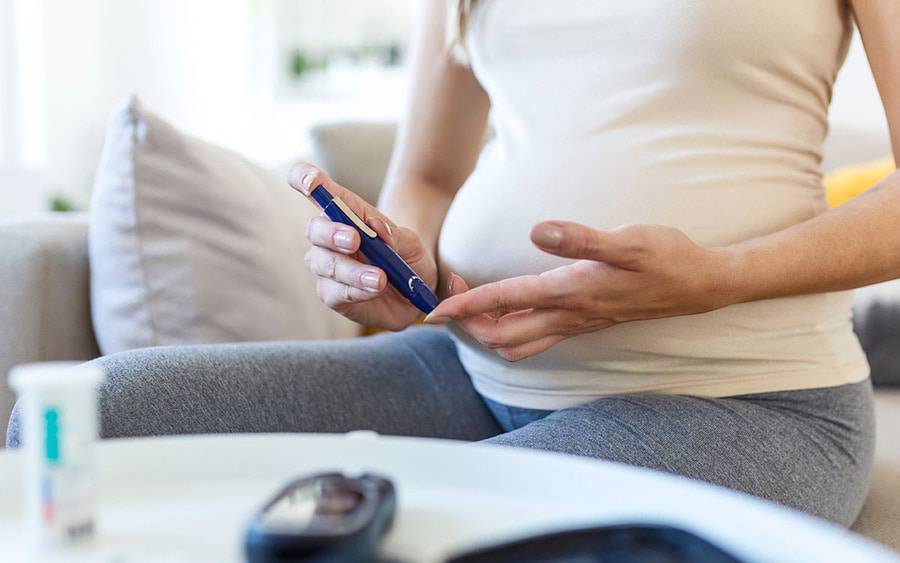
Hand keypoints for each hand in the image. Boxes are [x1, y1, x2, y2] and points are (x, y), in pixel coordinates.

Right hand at [288, 162, 436, 330]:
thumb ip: (396, 236)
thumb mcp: (413, 245)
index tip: (311, 182)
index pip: (319, 191)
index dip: (306, 180)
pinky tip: (375, 289)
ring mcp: (327, 266)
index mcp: (347, 213)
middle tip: (354, 239)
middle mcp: (329, 237)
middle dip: (332, 233)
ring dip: (351, 270)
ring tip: (379, 278)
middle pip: (316, 229)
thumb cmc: (409, 260)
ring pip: (325, 264)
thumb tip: (375, 226)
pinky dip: (357, 290)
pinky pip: (336, 292)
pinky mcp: (331, 294)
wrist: (414, 294)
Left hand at [425, 221, 737, 360]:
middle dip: (469, 322)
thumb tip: (537, 230)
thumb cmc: (667, 258)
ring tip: (470, 305)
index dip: (465, 305)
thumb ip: (580, 239)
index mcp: (571, 292)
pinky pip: (537, 340)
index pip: (505, 302)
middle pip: (502, 335)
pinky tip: (508, 312)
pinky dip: (511, 332)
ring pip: (518, 343)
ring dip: (488, 330)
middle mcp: (569, 315)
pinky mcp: (585, 322)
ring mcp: (577, 323)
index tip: (434, 309)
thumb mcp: (628, 240)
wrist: (700, 285)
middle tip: (449, 294)